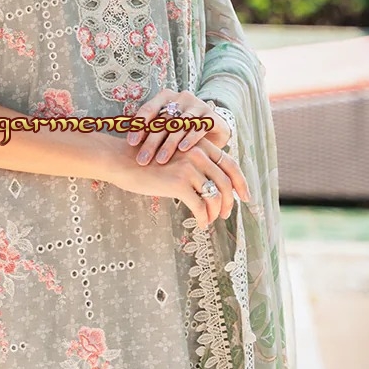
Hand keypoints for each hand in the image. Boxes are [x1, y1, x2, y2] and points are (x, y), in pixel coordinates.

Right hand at [102, 133, 250, 228]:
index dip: (241, 182)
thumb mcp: (174, 154)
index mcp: (200, 145)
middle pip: (226, 182)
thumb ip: (194, 163)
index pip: (230, 164)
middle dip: (229, 201)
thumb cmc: (146, 160)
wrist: (122, 160)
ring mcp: (189, 168)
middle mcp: (198, 153)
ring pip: (215, 196)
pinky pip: (200, 206)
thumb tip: (212, 184)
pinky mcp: (178, 183)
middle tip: (226, 213)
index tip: (246, 197)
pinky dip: (204, 218)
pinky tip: (201, 223)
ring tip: (211, 219)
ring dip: (216, 211)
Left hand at [127, 88, 230, 164]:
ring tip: (160, 160)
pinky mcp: (211, 116)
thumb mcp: (166, 127)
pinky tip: (183, 150)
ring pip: (180, 125)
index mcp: (165, 97)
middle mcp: (181, 98)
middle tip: (142, 160)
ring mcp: (197, 105)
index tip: (131, 143)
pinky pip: (199, 127)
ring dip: (169, 143)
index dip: (139, 126)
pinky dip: (190, 138)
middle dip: (151, 142)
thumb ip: (150, 131)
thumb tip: (125, 145)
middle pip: (163, 120)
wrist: (214, 128)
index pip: (148, 110)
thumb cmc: (183, 129)